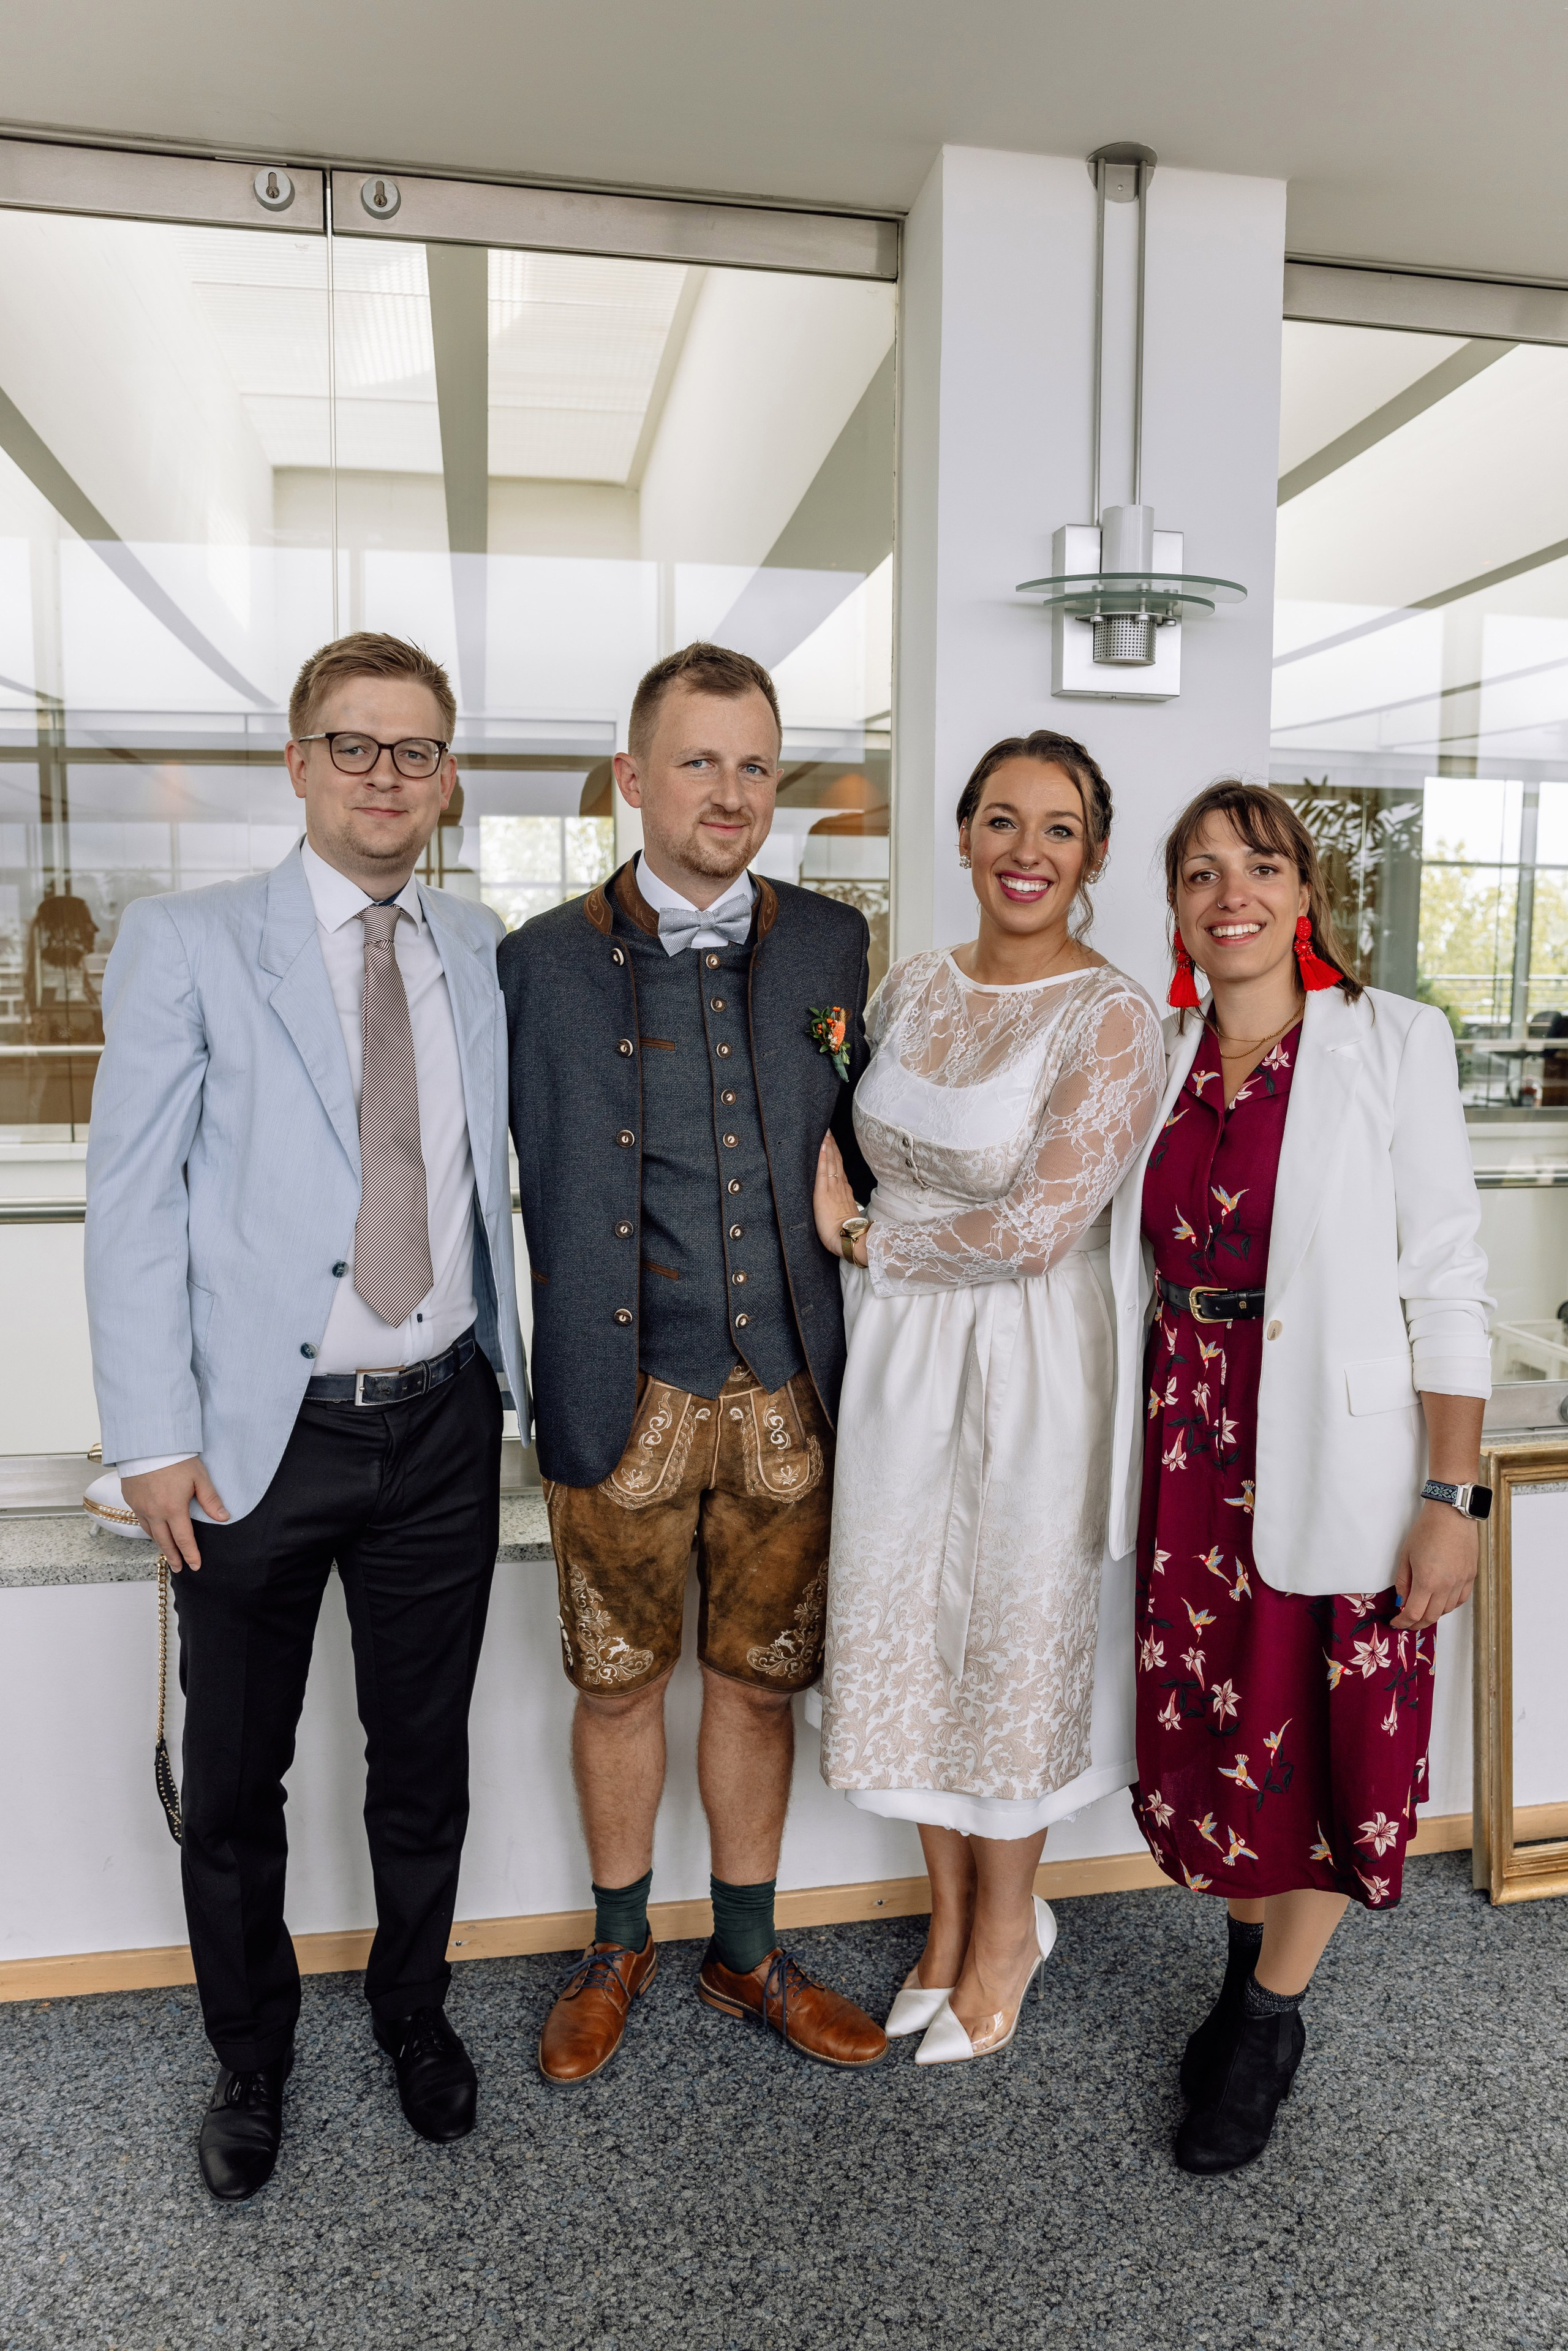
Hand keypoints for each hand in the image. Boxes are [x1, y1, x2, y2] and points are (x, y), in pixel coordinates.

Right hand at [120, 1456, 228, 1570]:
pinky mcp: (130, 1499)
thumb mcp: (199, 1477)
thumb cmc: (175, 1457)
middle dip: (173, 1557)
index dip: (191, 1554)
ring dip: (160, 1545)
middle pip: (164, 1542)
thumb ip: (210, 1500)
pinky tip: (154, 1531)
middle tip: (179, 1568)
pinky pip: (140, 1520)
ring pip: (150, 1533)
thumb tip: (223, 1518)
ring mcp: (140, 1506)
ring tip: (168, 1553)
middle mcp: (154, 1512)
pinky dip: (149, 1529)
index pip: (184, 1539)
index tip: (195, 1565)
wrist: (147, 1443)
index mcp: (173, 1509)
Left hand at [814, 1133, 865, 1262]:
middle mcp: (840, 1187)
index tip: (833, 1143)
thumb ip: (845, 1207)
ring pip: (830, 1162)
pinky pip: (823, 1171)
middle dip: (832, 1146)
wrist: (849, 1240)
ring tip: (825, 1133)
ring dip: (827, 1147)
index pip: (839, 1170)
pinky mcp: (823, 1193)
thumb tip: (844, 1205)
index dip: (836, 1156)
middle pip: (836, 1162)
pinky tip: (821, 1146)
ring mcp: (832, 1188)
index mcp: (844, 1192)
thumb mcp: (846, 1217)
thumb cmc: (847, 1234)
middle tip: (828, 1131)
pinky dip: (822, 1157)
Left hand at [1391, 1500, 1477, 1629]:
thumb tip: (1401, 1600)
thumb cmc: (1427, 1530)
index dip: (1403, 1623)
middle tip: (1408, 1622)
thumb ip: (1403, 1581)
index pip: (1414, 1613)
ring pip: (1447, 1610)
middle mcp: (1446, 1586)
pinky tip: (1441, 1601)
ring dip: (1433, 1614)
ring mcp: (1461, 1582)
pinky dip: (1450, 1605)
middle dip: (1417, 1624)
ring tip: (1423, 1610)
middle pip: (1431, 1617)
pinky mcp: (1470, 1576)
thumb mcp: (1406, 1555)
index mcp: (1427, 1581)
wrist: (1451, 1514)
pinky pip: (1461, 1599)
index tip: (1397, 1623)